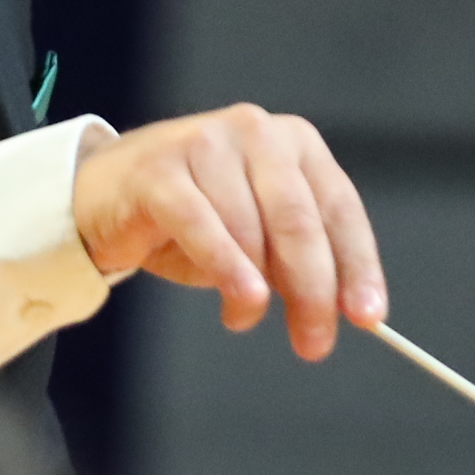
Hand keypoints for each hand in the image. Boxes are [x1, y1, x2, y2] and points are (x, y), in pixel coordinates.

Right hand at [70, 103, 387, 361]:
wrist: (106, 192)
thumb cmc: (194, 216)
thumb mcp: (258, 234)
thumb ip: (297, 260)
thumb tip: (339, 309)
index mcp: (294, 143)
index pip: (339, 209)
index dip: (357, 267)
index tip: (367, 316)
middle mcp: (255, 132)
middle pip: (299, 222)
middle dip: (313, 291)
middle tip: (314, 343)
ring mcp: (205, 144)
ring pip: (251, 229)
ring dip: (256, 292)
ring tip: (244, 317)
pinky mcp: (159, 170)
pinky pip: (203, 226)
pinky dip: (228, 269)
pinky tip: (241, 302)